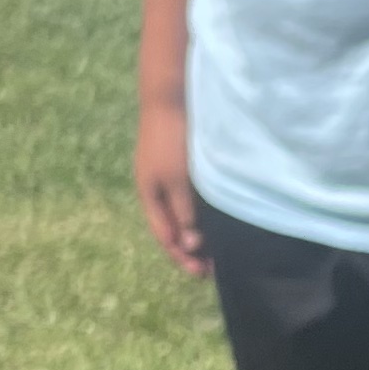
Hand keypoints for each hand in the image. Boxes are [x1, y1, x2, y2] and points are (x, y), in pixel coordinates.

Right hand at [137, 97, 205, 274]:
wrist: (170, 96)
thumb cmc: (171, 139)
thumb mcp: (178, 180)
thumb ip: (184, 211)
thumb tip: (191, 245)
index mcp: (150, 195)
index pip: (166, 236)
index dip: (182, 256)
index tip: (203, 272)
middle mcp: (156, 189)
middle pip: (173, 227)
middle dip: (191, 249)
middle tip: (213, 267)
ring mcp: (166, 175)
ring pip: (182, 213)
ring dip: (198, 231)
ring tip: (218, 247)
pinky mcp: (179, 162)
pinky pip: (188, 197)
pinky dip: (200, 212)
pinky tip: (217, 216)